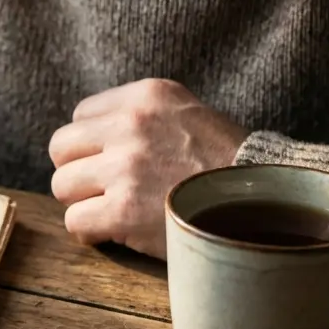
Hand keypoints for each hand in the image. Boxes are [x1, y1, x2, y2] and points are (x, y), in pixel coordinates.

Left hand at [48, 79, 248, 258]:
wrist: (267, 203)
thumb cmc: (228, 165)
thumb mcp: (189, 114)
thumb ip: (144, 116)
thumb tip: (95, 135)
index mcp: (147, 96)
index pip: (81, 115)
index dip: (92, 144)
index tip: (110, 161)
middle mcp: (131, 125)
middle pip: (61, 148)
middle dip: (78, 170)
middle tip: (102, 189)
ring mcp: (125, 168)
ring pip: (62, 185)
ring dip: (82, 202)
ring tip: (110, 210)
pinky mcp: (123, 210)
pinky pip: (75, 221)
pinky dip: (89, 232)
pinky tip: (111, 233)